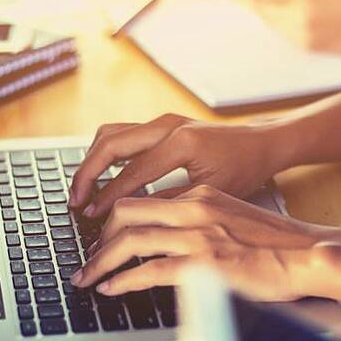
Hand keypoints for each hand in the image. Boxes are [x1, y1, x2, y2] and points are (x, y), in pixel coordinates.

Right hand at [69, 114, 289, 217]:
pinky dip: (106, 154)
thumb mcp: (211, 193)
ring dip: (92, 160)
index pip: (131, 172)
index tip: (91, 216)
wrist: (264, 143)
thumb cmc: (246, 169)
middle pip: (110, 143)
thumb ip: (171, 202)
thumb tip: (134, 219)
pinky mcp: (163, 124)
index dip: (107, 197)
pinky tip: (102, 177)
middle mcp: (168, 125)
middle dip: (87, 173)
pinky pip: (124, 134)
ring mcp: (164, 121)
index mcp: (182, 143)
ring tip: (83, 190)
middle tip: (75, 201)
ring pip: (112, 133)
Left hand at [71, 185, 338, 299]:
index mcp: (200, 194)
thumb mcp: (232, 217)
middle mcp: (194, 207)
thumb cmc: (276, 243)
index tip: (102, 237)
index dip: (114, 219)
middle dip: (98, 238)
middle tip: (87, 259)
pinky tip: (112, 289)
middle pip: (126, 212)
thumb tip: (170, 240)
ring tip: (87, 278)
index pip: (144, 199)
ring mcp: (198, 235)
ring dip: (101, 261)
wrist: (309, 253)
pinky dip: (124, 280)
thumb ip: (201, 222)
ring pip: (131, 240)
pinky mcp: (204, 263)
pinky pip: (150, 270)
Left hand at [226, 0, 340, 54]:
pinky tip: (267, 22)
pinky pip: (282, 37)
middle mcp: (301, 20)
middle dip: (241, 2)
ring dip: (256, 15)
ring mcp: (303, 40)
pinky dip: (273, 27)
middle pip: (258, 11)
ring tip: (240, 5)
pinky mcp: (308, 52)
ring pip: (268, 25)